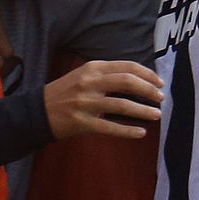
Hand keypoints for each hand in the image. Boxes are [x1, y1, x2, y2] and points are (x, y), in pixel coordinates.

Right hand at [43, 61, 164, 139]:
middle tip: (161, 98)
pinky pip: (110, 127)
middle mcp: (90, 83)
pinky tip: (141, 132)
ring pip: (121, 105)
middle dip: (148, 90)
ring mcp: (86, 103)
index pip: (126, 66)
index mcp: (92, 68)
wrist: (37, 111)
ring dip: (143, 110)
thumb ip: (106, 75)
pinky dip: (128, 130)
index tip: (159, 83)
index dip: (147, 74)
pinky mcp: (82, 122)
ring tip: (156, 114)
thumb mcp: (84, 75)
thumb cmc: (65, 93)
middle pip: (126, 82)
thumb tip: (138, 80)